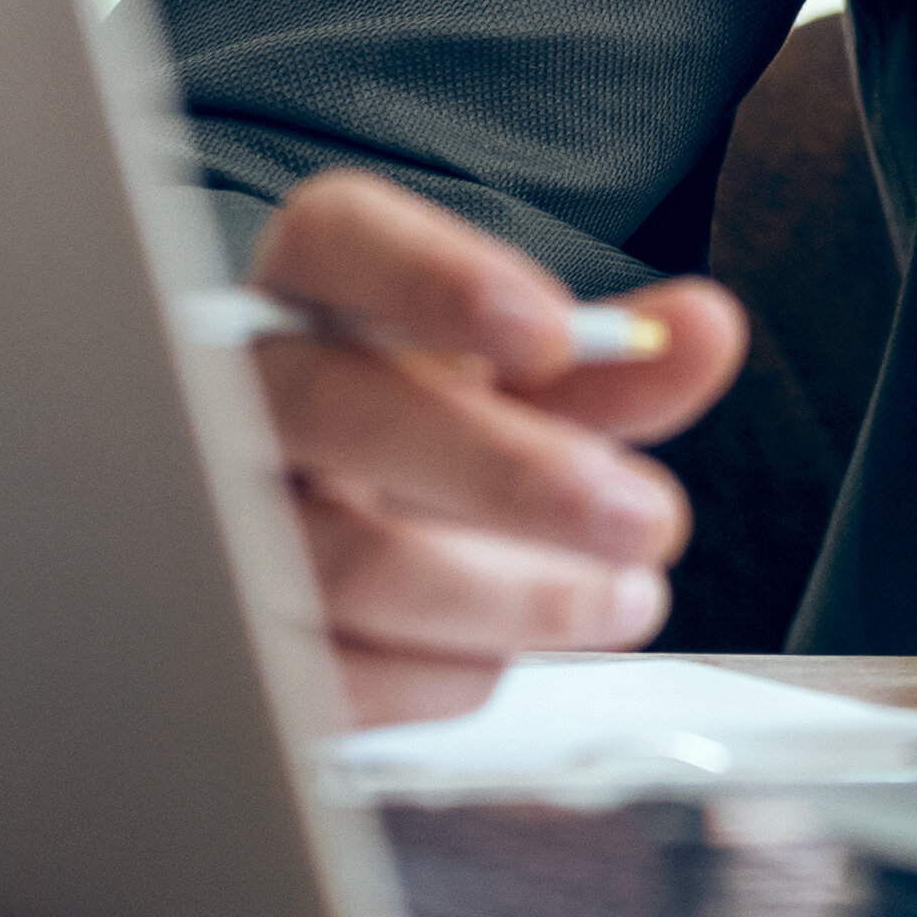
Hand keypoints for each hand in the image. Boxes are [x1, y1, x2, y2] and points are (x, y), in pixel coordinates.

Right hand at [236, 168, 744, 724]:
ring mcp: (211, 525)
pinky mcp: (229, 647)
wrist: (312, 550)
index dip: (435, 279)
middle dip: (510, 473)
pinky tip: (503, 650)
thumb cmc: (413, 443)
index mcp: (310, 298)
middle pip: (338, 412)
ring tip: (626, 596)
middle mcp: (237, 398)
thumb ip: (606, 362)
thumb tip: (706, 330)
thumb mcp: (508, 394)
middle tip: (649, 518)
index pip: (335, 240)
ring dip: (515, 596)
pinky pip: (336, 675)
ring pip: (346, 563)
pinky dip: (446, 672)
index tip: (553, 333)